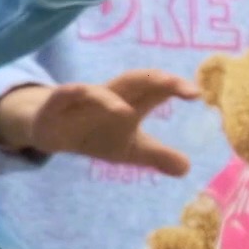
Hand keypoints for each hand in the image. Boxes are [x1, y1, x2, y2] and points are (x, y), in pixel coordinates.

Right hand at [0, 71, 199, 172]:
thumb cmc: (95, 133)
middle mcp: (110, 95)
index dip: (176, 87)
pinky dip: (73, 93)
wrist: (50, 130)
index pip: (156, 89)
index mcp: (131, 101)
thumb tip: (187, 168)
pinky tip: (82, 96)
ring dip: (110, 97)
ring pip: (97, 90)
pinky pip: (65, 94)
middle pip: (134, 81)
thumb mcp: (129, 149)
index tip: (198, 94)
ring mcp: (82, 98)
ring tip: (126, 112)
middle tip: (178, 86)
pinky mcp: (56, 104)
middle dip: (155, 80)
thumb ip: (158, 156)